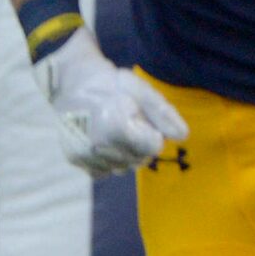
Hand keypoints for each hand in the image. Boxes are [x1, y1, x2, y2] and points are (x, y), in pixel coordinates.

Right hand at [38, 27, 186, 175]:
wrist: (71, 83)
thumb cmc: (111, 84)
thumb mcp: (141, 91)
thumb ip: (163, 114)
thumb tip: (183, 136)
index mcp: (116, 127)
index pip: (153, 147)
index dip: (152, 133)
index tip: (139, 118)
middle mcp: (98, 146)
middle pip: (139, 159)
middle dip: (140, 144)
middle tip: (127, 123)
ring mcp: (85, 154)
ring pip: (123, 168)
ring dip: (125, 154)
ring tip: (113, 131)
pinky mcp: (75, 159)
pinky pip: (103, 172)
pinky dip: (107, 160)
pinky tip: (103, 142)